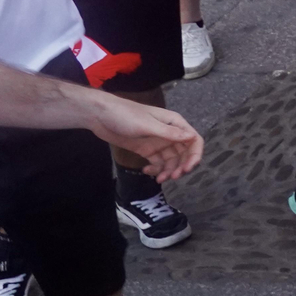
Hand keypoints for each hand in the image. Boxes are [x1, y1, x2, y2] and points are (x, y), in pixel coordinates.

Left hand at [77, 89, 203, 181]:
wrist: (100, 116)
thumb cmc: (125, 115)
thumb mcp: (148, 125)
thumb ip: (169, 133)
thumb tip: (192, 138)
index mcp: (174, 123)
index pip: (193, 140)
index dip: (194, 155)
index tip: (188, 168)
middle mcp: (169, 133)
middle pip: (184, 153)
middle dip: (181, 166)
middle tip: (173, 177)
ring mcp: (158, 142)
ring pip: (171, 160)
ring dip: (168, 171)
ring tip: (159, 179)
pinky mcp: (146, 149)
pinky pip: (157, 162)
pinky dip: (155, 169)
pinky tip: (146, 171)